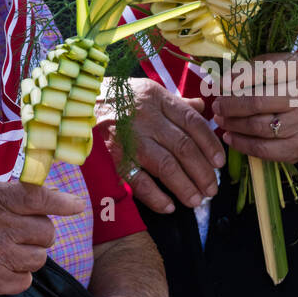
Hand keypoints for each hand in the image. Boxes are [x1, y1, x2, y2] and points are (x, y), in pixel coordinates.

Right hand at [0, 180, 85, 296]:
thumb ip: (8, 195)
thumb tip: (47, 196)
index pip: (34, 197)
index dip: (60, 201)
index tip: (77, 205)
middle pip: (45, 231)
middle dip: (40, 234)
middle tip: (22, 234)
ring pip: (39, 258)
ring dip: (30, 256)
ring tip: (7, 251)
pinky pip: (26, 280)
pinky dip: (18, 276)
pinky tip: (0, 267)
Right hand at [107, 78, 225, 212]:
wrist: (77, 103)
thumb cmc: (119, 99)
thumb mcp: (148, 91)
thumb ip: (176, 102)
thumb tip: (202, 108)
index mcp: (157, 98)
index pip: (192, 122)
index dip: (210, 144)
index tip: (220, 163)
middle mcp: (145, 117)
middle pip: (183, 147)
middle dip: (202, 171)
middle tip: (212, 189)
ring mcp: (129, 138)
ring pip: (165, 165)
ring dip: (185, 186)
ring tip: (196, 200)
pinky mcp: (114, 157)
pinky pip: (138, 180)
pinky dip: (155, 197)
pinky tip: (169, 206)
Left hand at [212, 54, 297, 164]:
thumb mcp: (294, 69)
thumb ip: (264, 67)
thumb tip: (224, 75)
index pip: (263, 70)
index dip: (236, 77)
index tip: (219, 84)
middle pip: (257, 101)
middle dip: (230, 104)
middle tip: (216, 106)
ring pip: (258, 126)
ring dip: (233, 124)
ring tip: (220, 120)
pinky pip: (264, 148)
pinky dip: (242, 144)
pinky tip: (230, 137)